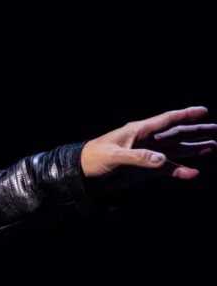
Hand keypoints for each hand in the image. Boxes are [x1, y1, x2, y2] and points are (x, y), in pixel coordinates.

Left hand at [80, 106, 215, 191]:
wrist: (82, 174)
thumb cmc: (94, 158)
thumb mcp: (115, 156)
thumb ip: (138, 158)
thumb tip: (163, 161)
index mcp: (139, 131)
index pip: (167, 120)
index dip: (185, 115)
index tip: (204, 111)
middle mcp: (146, 141)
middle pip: (177, 134)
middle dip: (197, 132)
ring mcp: (146, 156)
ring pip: (175, 151)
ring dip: (194, 150)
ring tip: (214, 147)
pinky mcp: (144, 171)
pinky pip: (166, 170)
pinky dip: (179, 171)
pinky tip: (193, 174)